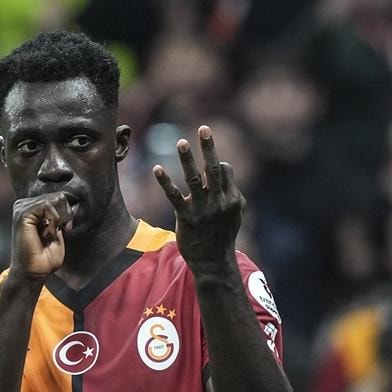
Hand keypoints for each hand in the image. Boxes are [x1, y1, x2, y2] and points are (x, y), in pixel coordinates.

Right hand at [8, 192, 71, 280]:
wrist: (33, 273)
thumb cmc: (44, 258)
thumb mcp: (58, 232)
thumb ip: (63, 217)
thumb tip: (76, 204)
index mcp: (32, 208)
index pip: (57, 197)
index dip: (67, 211)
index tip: (66, 228)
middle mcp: (25, 205)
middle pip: (58, 196)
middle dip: (66, 214)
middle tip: (63, 230)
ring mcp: (22, 209)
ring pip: (53, 198)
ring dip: (61, 217)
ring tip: (55, 232)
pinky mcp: (22, 214)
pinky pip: (46, 204)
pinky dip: (54, 218)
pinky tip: (50, 232)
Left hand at [152, 125, 244, 279]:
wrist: (213, 263)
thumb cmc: (222, 237)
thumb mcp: (234, 215)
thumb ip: (232, 194)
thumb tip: (226, 173)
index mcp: (232, 199)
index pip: (225, 171)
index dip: (217, 163)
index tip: (208, 162)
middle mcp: (218, 201)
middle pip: (214, 169)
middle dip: (209, 147)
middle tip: (203, 128)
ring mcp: (202, 209)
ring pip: (194, 179)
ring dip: (187, 159)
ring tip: (181, 142)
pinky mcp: (186, 218)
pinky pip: (174, 197)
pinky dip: (166, 182)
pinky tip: (157, 168)